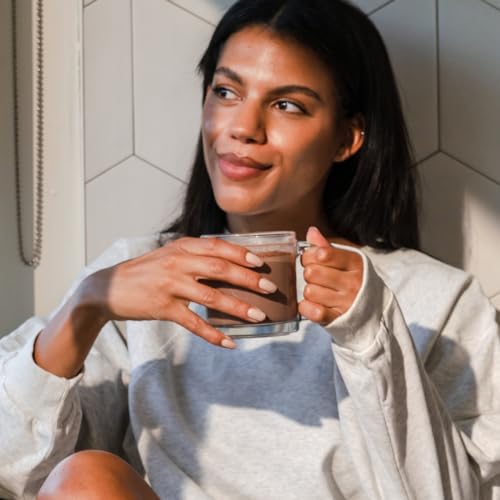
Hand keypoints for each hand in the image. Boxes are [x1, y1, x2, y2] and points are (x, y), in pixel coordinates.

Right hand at [81, 237, 276, 347]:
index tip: (261, 262)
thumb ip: (195, 255)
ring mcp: (170, 286)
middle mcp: (177, 263)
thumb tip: (230, 262)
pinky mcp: (163, 308)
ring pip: (211, 297)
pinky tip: (230, 342)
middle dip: (248, 279)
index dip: (241, 254)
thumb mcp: (169, 254)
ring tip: (259, 315)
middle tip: (269, 288)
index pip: (217, 246)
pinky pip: (194, 323)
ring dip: (238, 307)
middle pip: (220, 269)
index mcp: (182, 247)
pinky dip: (213, 334)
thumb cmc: (145, 271)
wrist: (107, 288)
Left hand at [299, 227, 362, 324]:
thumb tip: (311, 232)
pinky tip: (311, 304)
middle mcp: (353, 282)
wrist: (375, 312)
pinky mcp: (338, 319)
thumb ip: (327, 247)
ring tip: (319, 292)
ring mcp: (347, 302)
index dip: (309, 256)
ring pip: (310, 291)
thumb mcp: (347, 261)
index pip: (322, 254)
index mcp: (355, 263)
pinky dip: (306, 307)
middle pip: (312, 272)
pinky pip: (313, 311)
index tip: (312, 260)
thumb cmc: (355, 282)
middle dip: (309, 274)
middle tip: (316, 278)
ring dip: (309, 292)